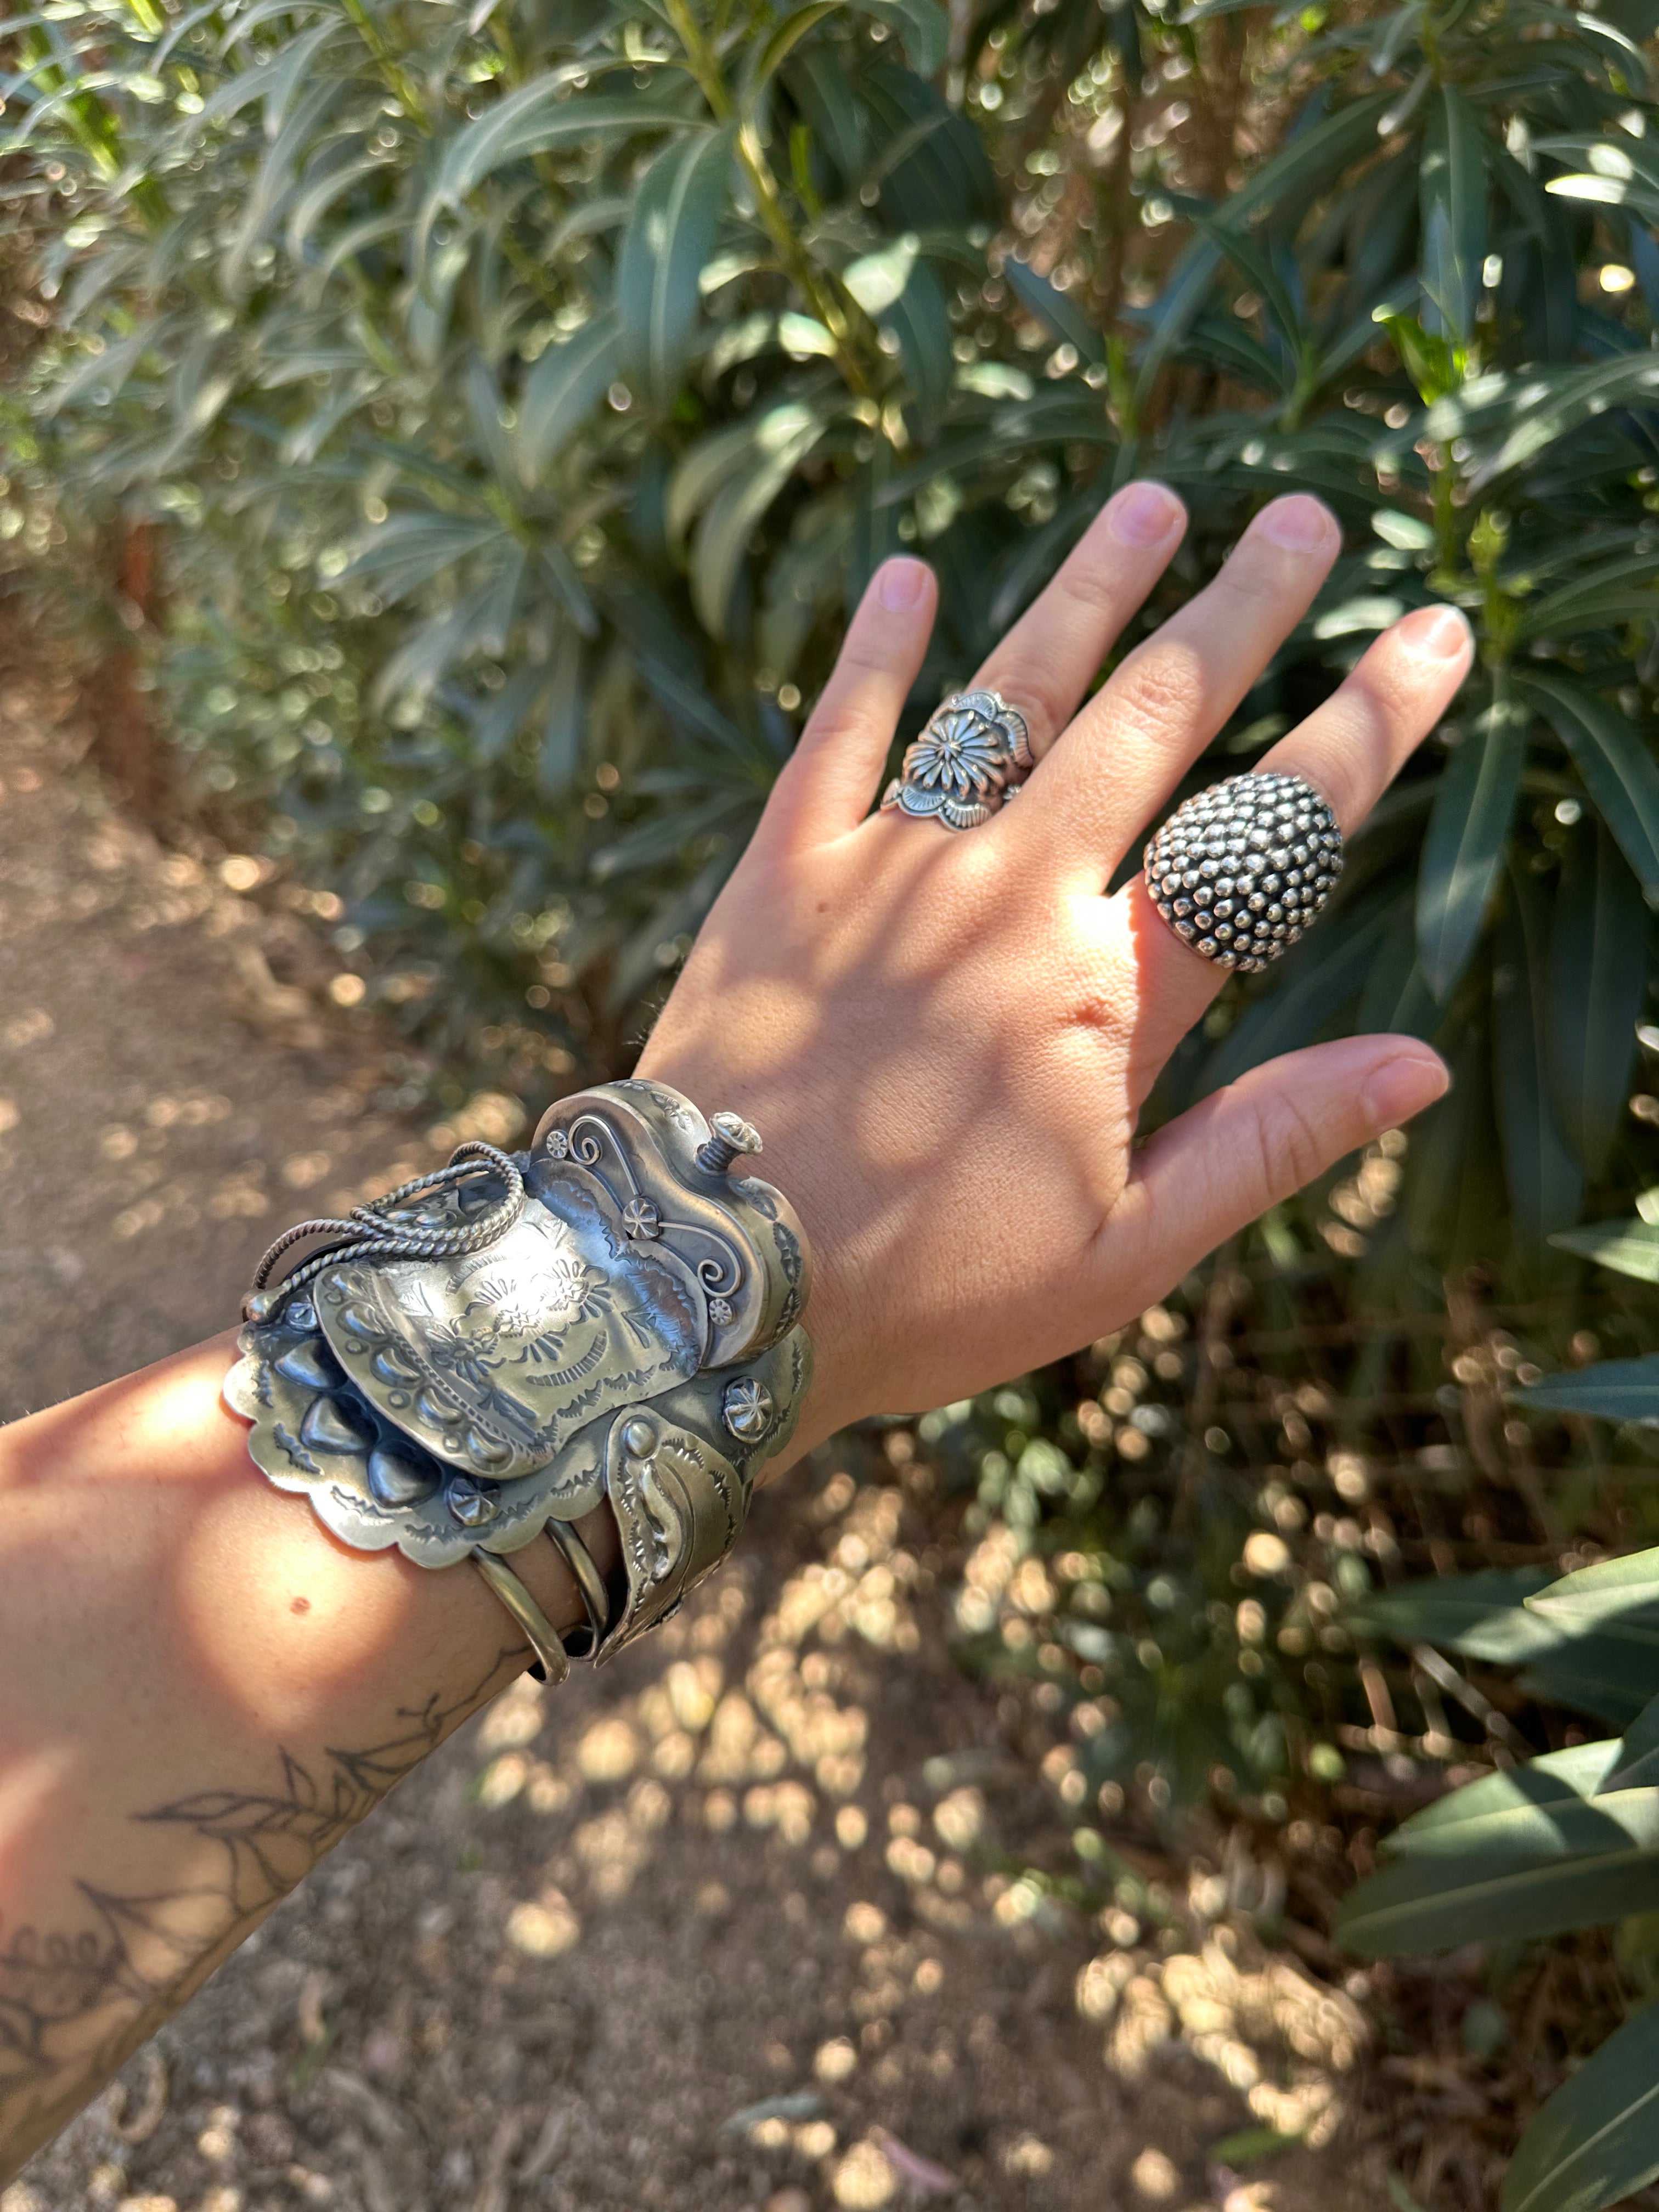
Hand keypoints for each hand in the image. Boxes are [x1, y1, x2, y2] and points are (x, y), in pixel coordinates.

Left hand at [638, 485, 1470, 1455]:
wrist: (711, 1279)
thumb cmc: (930, 1290)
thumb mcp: (1123, 1253)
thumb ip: (1269, 1143)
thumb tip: (1418, 1066)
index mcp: (1107, 993)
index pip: (1266, 835)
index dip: (1362, 729)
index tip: (1432, 637)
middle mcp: (1011, 899)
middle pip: (1151, 723)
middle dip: (1242, 612)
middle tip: (1311, 518)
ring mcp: (893, 873)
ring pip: (1009, 696)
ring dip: (1087, 593)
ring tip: (1152, 501)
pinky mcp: (782, 873)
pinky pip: (838, 736)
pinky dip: (874, 654)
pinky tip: (904, 574)